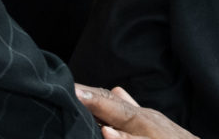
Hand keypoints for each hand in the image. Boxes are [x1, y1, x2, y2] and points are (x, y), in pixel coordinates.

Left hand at [75, 85, 199, 138]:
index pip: (110, 101)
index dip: (89, 93)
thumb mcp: (153, 124)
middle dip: (92, 98)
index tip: (66, 85)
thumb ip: (131, 108)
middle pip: (115, 106)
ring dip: (103, 111)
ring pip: (125, 122)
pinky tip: (108, 133)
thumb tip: (114, 90)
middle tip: (69, 89)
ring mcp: (151, 134)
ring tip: (82, 100)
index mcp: (141, 116)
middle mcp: (146, 121)